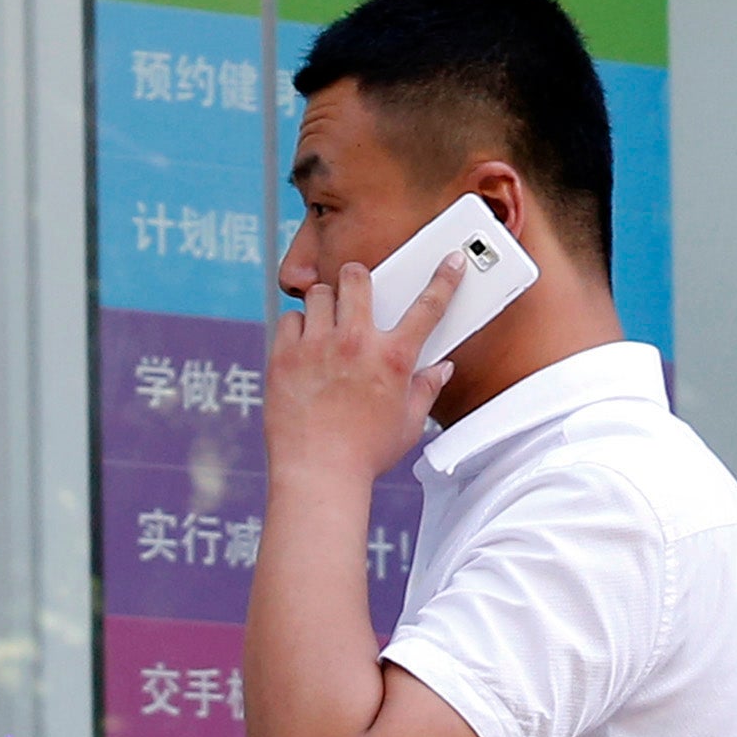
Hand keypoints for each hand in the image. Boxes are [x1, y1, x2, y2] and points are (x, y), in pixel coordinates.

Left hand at [264, 255, 463, 491]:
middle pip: (357, 278)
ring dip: (326, 302)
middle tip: (359, 290)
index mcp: (394, 359)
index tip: (451, 260)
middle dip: (360, 277)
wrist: (318, 475)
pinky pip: (289, 320)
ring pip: (319, 294)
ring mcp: (317, 346)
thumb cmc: (366, 454)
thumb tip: (440, 369)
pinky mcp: (284, 357)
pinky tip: (303, 344)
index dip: (444, 278)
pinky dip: (297, 327)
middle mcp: (356, 343)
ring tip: (328, 322)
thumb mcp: (408, 424)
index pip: (428, 306)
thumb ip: (425, 389)